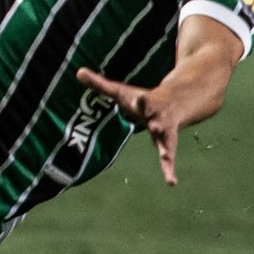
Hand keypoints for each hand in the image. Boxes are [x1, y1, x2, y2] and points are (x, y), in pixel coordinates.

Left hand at [75, 67, 186, 184]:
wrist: (176, 102)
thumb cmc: (142, 98)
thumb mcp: (121, 91)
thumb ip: (99, 84)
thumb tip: (77, 72)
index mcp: (147, 103)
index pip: (143, 100)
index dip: (141, 100)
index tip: (140, 98)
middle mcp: (158, 117)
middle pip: (157, 119)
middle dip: (156, 122)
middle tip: (154, 125)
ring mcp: (166, 131)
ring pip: (166, 139)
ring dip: (165, 148)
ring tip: (166, 157)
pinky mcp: (168, 143)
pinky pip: (169, 157)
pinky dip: (169, 169)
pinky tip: (172, 182)